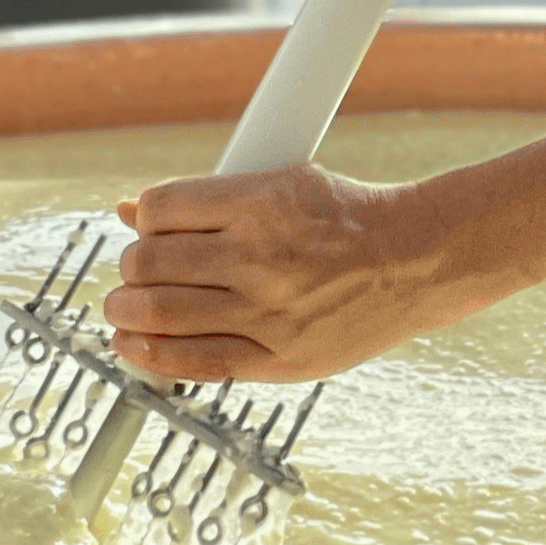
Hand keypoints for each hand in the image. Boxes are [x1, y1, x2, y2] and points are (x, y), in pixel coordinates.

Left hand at [101, 164, 465, 382]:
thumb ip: (208, 200)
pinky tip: (134, 348)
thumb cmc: (351, 219)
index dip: (145, 220)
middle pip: (149, 264)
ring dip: (127, 312)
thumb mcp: (283, 182)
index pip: (162, 210)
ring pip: (159, 313)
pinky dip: (151, 357)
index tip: (150, 230)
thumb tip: (134, 210)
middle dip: (130, 269)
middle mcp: (258, 256)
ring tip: (126, 309)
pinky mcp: (279, 357)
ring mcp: (267, 311)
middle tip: (135, 274)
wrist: (419, 259)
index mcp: (260, 201)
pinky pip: (196, 361)